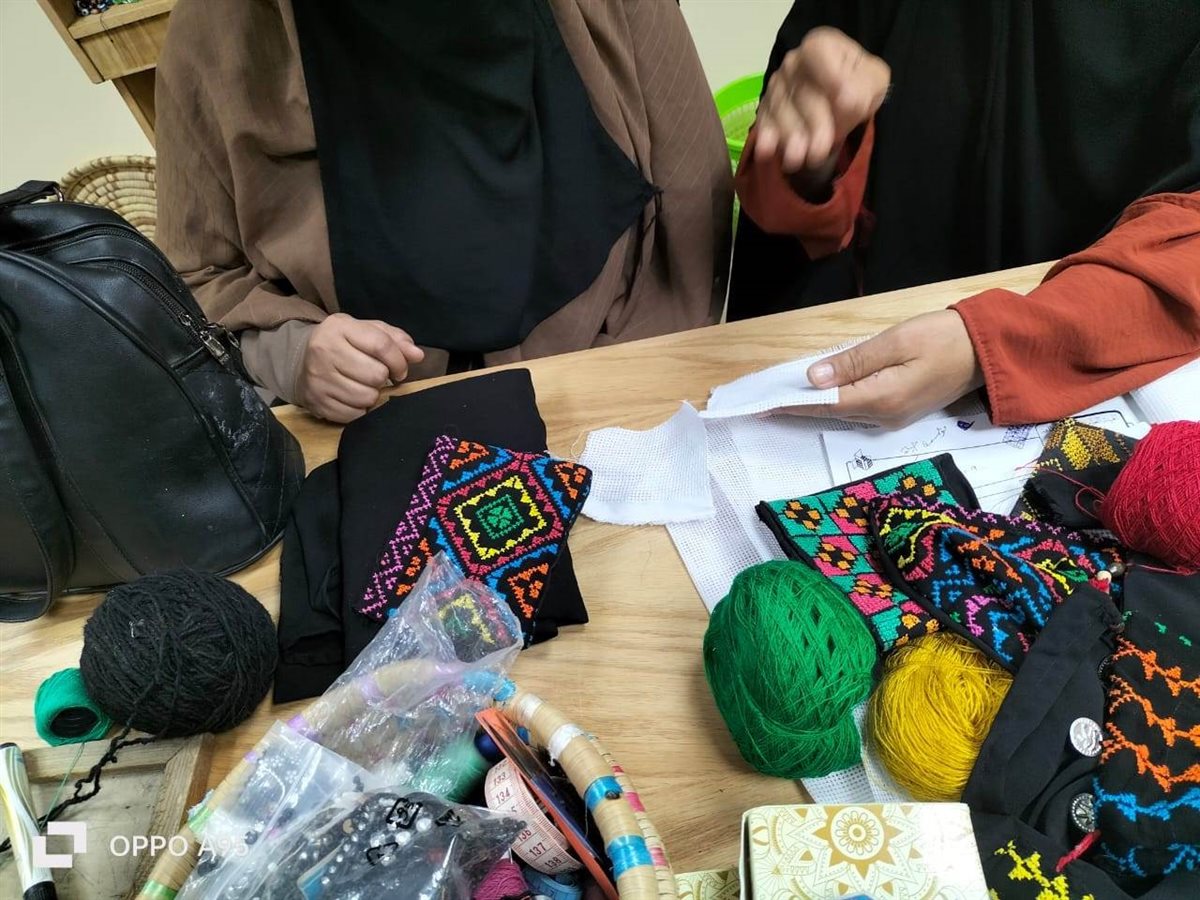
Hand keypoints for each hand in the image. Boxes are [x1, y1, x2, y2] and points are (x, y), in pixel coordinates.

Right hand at [297, 313, 424, 422]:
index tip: (399, 369)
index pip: (381, 345)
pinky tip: (352, 397)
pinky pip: (354, 414)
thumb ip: (395, 339)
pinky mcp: (317, 402)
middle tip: (376, 376)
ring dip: (372, 395)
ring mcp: (318, 378)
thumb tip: (417, 355)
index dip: (399, 360)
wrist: (301, 361)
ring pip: (367, 397)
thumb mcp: (366, 332)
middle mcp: (324, 351)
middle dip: (383, 378)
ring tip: (363, 385)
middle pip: (376, 374)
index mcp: (339, 328)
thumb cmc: (344, 344)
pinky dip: (359, 409)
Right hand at [754, 27, 889, 175]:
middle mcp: (794, 62)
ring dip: (790, 135)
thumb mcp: (874, 80)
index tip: (844, 100)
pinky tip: (767, 150)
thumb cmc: (859, 86)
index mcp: (821, 45)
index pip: (817, 52)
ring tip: (798, 159)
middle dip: (812, 121)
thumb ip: (864, 85)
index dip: (829, 75)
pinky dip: (766, 135)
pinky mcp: (767, 109)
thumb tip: (847, 99)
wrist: (844, 104)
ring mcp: (777, 86)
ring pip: (782, 110)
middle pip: (801, 90)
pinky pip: (765, 121)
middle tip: (821, 147)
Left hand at [783, 310, 983, 428]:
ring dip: (816, 404)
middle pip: (832, 411)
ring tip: (783, 398)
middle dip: (799, 405)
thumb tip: (813, 377)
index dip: (792, 403)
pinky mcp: (900, 411)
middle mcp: (884, 417)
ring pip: (845, 410)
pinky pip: (859, 407)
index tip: (763, 404)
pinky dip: (837, 400)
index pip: (825, 404)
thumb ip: (854, 361)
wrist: (988, 349)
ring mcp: (894, 417)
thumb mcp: (896, 342)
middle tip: (764, 401)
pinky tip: (821, 393)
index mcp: (881, 400)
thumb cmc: (944, 338)